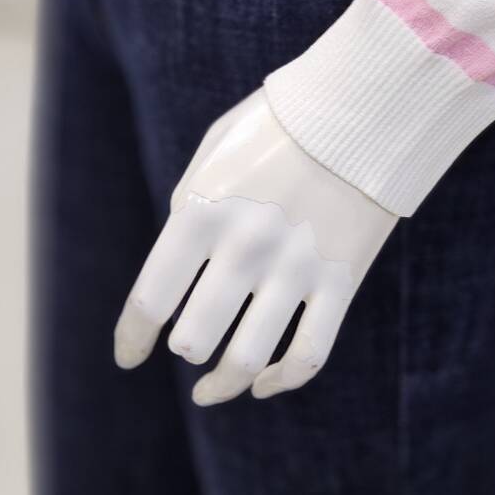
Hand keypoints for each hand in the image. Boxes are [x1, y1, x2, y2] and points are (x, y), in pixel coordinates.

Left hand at [113, 89, 397, 403]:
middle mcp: (246, 247)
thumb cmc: (279, 123)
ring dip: (224, 382)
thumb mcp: (215, 151)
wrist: (365, 105)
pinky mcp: (341, 281)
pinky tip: (263, 385)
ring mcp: (297, 268)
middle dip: (186, 349)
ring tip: (211, 389)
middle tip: (189, 344)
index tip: (129, 357)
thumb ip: (187, 208)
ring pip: (248, 360)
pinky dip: (281, 380)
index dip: (132, 339)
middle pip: (196, 340)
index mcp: (202, 211)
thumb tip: (179, 273)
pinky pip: (309, 356)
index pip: (151, 301)